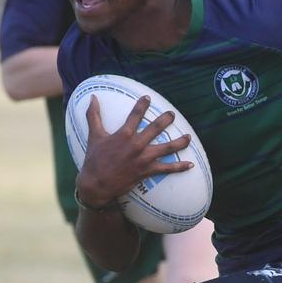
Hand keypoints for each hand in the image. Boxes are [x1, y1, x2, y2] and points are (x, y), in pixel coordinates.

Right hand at [77, 94, 193, 207]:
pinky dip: (179, 167)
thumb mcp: (94, 136)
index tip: (148, 98)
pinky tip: (190, 165)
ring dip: (179, 142)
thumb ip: (93, 116)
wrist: (97, 185)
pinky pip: (167, 169)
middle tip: (172, 114)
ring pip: (167, 148)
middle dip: (166, 119)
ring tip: (188, 137)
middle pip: (156, 128)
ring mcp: (144, 159)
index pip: (136, 114)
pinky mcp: (147, 171)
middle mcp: (137, 145)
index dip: (142, 105)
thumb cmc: (94, 160)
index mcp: (124, 134)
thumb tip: (92, 97)